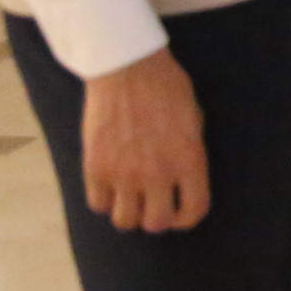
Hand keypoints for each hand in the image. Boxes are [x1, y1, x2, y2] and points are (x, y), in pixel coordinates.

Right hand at [83, 46, 208, 231]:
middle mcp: (157, 173)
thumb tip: (183, 177)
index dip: (188, 217)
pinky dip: (105, 200)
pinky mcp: (96, 168)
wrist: (128, 66)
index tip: (181, 212)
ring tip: (130, 196)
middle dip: (157, 217)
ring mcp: (124, 173)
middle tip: (153, 203)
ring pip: (125, 221)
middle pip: (156, 224)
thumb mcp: (193, 118)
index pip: (194, 210)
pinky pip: (98, 204)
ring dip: (129, 212)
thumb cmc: (166, 86)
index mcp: (189, 159)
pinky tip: (110, 184)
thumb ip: (189, 152)